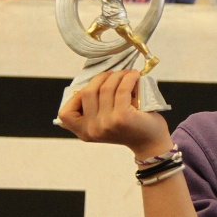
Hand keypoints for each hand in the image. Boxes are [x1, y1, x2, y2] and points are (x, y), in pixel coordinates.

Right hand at [56, 70, 172, 157]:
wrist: (150, 142)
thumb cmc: (128, 127)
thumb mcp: (103, 123)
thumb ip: (93, 109)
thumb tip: (90, 81)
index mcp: (84, 132)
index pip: (65, 113)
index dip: (77, 95)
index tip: (94, 88)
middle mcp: (92, 129)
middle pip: (87, 92)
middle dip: (101, 77)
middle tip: (115, 74)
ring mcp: (106, 124)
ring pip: (105, 88)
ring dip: (117, 75)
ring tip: (127, 74)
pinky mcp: (122, 117)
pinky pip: (122, 89)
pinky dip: (129, 78)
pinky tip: (135, 75)